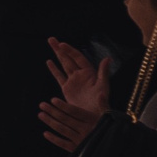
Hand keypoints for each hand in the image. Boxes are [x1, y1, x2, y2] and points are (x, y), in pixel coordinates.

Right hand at [39, 37, 113, 152]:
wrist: (92, 117)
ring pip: (63, 65)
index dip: (70, 51)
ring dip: (57, 55)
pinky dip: (54, 69)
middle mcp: (81, 75)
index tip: (61, 44)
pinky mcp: (66, 89)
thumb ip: (103, 73)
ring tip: (51, 45)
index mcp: (90, 73)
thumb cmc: (101, 104)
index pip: (78, 58)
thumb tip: (107, 59)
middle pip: (69, 58)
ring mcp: (73, 81)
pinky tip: (49, 62)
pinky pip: (59, 76)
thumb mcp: (104, 87)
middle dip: (60, 49)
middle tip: (51, 39)